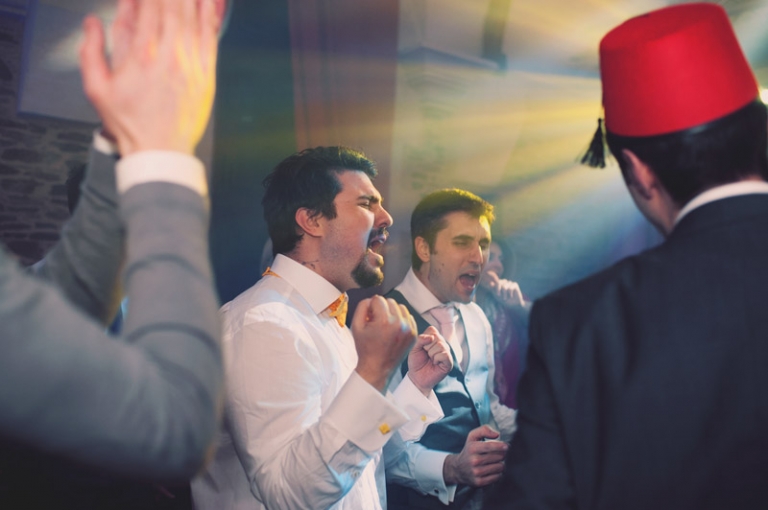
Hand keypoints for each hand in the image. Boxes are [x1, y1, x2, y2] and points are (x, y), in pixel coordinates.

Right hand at [80, 0, 218, 155]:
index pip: (148, 9)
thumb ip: (91, 51)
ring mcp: (190, 66)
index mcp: (141, 57)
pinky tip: (207, 2)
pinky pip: (210, 38)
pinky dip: (209, 16)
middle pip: (172, 9)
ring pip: (193, 19)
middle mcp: (169, 57)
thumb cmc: (129, 122)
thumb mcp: (96, 88)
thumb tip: (92, 22)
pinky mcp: (206, 76)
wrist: (160, 151)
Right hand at [352, 296, 416, 393]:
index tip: (369, 318)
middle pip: (390, 301)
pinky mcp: (414, 334)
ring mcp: (409, 329)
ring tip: (385, 325)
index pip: (378, 299)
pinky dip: (401, 319)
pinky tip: (393, 329)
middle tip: (376, 322)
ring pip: (401, 307)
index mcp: (384, 321)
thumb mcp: (356, 326)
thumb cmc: (365, 348)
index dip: (370, 307)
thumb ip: (362, 307)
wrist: (377, 368)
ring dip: (392, 312)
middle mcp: (399, 323)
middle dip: (382, 308)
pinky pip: (408, 317)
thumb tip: (372, 299)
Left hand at [407, 326, 452, 395]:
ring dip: (431, 354)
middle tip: (426, 355)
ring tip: (430, 360)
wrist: (417, 377)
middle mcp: (442, 344)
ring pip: (440, 345)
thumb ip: (420, 340)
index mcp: (434, 338)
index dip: (424, 338)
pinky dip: (437, 359)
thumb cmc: (416, 362)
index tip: (422, 347)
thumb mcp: (414, 348)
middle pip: (436, 337)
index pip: (432, 330)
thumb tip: (431, 337)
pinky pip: (444, 354)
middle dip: (427, 347)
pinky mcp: (449, 361)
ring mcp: (446, 352)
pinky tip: (435, 363)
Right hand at [443, 425, 507, 486]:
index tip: (506, 446)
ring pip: (500, 467)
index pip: (490, 446)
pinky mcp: (479, 482)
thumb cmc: (469, 450)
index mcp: (472, 448)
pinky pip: (497, 477)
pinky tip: (492, 470)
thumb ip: (484, 430)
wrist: (458, 469)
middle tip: (498, 454)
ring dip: (500, 464)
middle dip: (502, 454)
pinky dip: (498, 473)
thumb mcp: (472, 437)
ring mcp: (476, 472)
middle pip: (499, 456)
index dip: (501, 446)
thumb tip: (497, 434)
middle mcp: (474, 461)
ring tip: (495, 462)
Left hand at [481, 271, 525, 307]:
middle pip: (499, 282)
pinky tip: (511, 296)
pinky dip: (510, 293)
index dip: (497, 288)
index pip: (496, 283)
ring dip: (505, 294)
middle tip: (502, 297)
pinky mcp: (515, 284)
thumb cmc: (504, 300)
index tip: (498, 295)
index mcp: (499, 283)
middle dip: (500, 291)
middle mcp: (504, 282)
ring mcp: (509, 282)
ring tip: (506, 298)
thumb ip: (493, 289)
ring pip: (504, 286)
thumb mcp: (497, 295)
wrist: (513, 304)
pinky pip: (511, 287)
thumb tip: (490, 283)